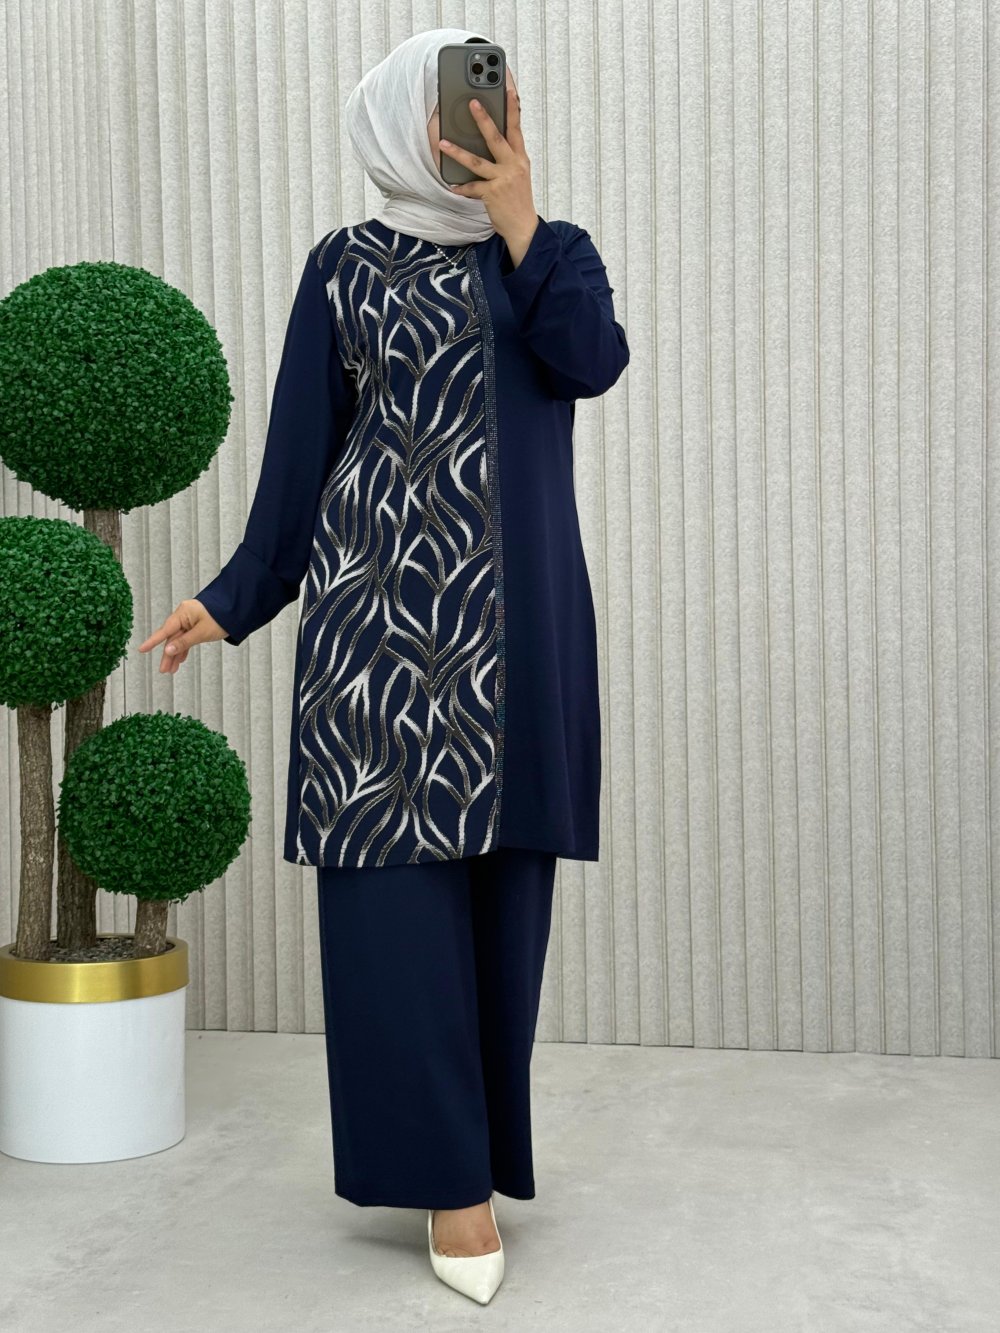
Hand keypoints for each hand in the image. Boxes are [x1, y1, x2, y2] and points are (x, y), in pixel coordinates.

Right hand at [138, 599, 229, 673]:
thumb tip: (168, 650)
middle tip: (164, 670)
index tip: (141, 650)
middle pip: (172, 637)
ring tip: (171, 670)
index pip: (165, 630)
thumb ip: (184, 642)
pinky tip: (180, 660)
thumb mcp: (202, 632)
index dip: (153, 641)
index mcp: (183, 613)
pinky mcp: (196, 625)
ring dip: (176, 654)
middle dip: (168, 655)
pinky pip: (187, 638)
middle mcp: (184, 616)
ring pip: (179, 640)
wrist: (238, 608)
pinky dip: (184, 649)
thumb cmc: (221, 617)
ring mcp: (190, 620)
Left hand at [439, 84, 537, 245]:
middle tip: (472, 103)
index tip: (509, 89)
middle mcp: (513, 165)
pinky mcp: (492, 194)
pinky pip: (472, 187)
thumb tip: (492, 139)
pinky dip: (461, 187)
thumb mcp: (518, 174)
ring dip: (458, 152)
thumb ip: (508, 156)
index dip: (513, 108)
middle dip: (484, 120)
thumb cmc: (518, 199)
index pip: (516, 128)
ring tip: (443, 143)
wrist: (524, 227)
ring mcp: (503, 180)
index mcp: (520, 158)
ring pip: (477, 162)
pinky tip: (452, 185)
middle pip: (496, 138)